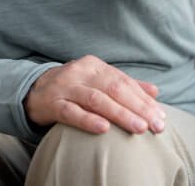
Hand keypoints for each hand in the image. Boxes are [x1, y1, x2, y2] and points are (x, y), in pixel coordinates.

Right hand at [24, 55, 165, 134]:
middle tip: (156, 125)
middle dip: (138, 108)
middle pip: (114, 89)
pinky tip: (104, 129)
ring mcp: (65, 87)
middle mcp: (80, 72)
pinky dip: (88, 120)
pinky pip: (71, 112)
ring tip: (139, 128)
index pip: (124, 82)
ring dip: (120, 114)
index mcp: (94, 65)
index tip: (161, 116)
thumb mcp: (97, 81)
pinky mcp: (52, 104)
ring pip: (96, 100)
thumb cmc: (73, 88)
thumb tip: (155, 91)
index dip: (144, 99)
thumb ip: (125, 85)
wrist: (33, 91)